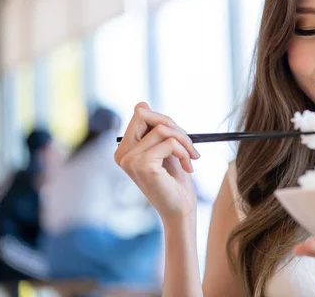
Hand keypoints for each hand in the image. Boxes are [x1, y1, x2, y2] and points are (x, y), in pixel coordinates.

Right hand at [114, 102, 200, 223]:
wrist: (180, 210)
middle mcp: (122, 153)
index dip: (164, 119)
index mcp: (125, 149)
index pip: (141, 113)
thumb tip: (141, 104)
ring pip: (163, 129)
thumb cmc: (175, 182)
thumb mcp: (166, 150)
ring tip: (191, 158)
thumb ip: (156, 130)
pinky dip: (185, 152)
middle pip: (145, 114)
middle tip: (189, 144)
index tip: (179, 138)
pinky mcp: (143, 165)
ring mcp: (130, 160)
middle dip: (173, 125)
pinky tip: (188, 167)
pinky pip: (170, 143)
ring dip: (185, 141)